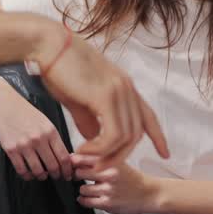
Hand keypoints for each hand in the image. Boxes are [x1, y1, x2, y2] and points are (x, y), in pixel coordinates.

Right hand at [0, 75, 73, 180]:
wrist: (4, 104)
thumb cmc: (25, 112)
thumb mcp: (45, 121)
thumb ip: (54, 138)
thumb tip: (62, 157)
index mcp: (50, 131)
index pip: (64, 157)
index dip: (68, 170)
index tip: (68, 174)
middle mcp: (38, 139)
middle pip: (53, 166)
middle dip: (57, 175)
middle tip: (56, 176)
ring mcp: (24, 145)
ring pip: (38, 171)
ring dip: (42, 176)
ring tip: (42, 175)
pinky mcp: (11, 150)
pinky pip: (21, 170)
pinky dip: (27, 175)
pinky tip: (28, 174)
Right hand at [36, 28, 168, 170]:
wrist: (47, 45)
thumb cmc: (58, 69)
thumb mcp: (78, 99)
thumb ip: (89, 120)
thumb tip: (94, 140)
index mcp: (123, 86)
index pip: (148, 116)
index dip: (158, 137)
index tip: (165, 154)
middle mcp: (126, 88)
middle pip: (137, 133)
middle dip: (120, 156)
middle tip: (98, 168)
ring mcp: (119, 91)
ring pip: (126, 137)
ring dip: (107, 155)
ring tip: (86, 160)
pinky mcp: (106, 96)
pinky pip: (113, 134)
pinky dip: (100, 148)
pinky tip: (84, 149)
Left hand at [72, 158, 160, 213]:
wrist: (149, 193)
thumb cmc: (132, 177)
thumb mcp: (118, 161)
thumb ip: (98, 159)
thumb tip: (73, 156)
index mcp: (111, 161)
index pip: (83, 157)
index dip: (75, 161)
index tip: (75, 164)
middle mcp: (109, 174)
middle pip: (79, 172)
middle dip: (77, 175)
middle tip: (80, 177)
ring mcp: (108, 189)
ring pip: (82, 188)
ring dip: (84, 189)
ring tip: (91, 189)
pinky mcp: (108, 204)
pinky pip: (86, 201)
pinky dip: (84, 200)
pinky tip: (88, 197)